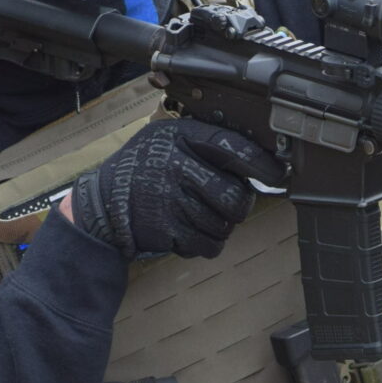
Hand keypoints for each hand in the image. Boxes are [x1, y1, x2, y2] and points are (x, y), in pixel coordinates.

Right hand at [71, 117, 285, 259]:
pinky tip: (188, 229)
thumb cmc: (144, 169)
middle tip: (230, 203)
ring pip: (225, 225)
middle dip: (239, 206)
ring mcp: (170, 201)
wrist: (102, 204)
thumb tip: (260, 159)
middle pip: (235, 198)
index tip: (279, 174)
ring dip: (220, 225)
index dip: (262, 164)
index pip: (233, 148)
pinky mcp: (167, 231)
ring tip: (199, 214)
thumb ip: (206, 144)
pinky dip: (205, 243)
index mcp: (180, 137)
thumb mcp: (168, 139)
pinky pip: (208, 245)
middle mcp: (176, 167)